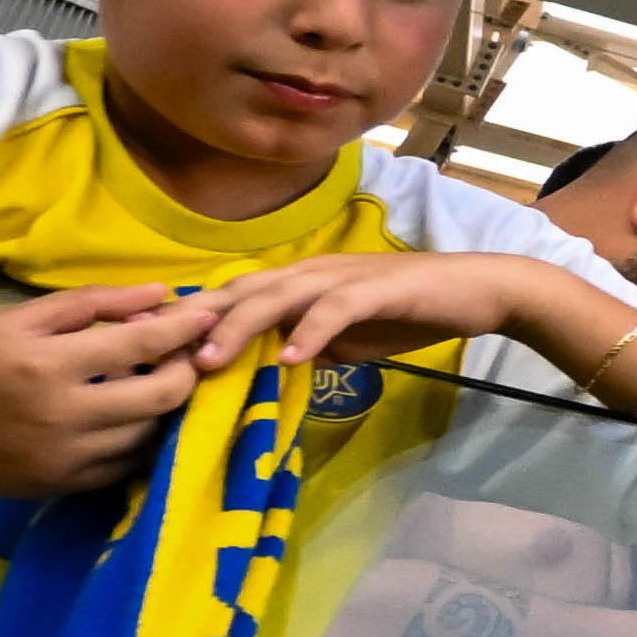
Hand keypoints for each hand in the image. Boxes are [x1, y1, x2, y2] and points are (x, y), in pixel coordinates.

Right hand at [0, 283, 208, 491]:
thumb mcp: (14, 318)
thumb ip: (90, 305)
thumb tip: (159, 296)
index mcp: (46, 364)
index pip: (141, 345)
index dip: (183, 328)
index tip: (207, 316)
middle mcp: (62, 416)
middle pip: (161, 398)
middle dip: (186, 373)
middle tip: (187, 356)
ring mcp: (63, 459)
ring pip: (149, 437)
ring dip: (164, 410)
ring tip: (156, 383)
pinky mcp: (58, 487)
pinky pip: (123, 468)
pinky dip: (139, 443)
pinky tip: (134, 420)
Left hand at [192, 249, 601, 374]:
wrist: (480, 291)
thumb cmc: (416, 311)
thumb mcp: (353, 336)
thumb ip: (313, 343)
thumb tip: (278, 364)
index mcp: (302, 282)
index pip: (236, 297)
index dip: (195, 319)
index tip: (155, 348)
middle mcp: (312, 272)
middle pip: (242, 293)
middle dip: (198, 322)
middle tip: (157, 354)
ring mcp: (343, 278)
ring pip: (277, 298)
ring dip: (239, 328)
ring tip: (210, 361)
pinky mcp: (376, 290)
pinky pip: (334, 311)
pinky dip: (309, 333)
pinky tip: (289, 358)